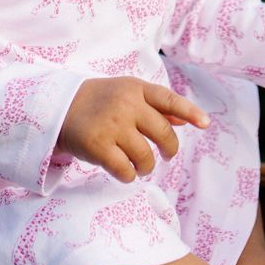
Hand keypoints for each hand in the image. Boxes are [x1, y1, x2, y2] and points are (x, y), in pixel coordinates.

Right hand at [57, 78, 209, 183]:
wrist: (59, 108)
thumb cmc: (100, 102)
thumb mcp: (127, 94)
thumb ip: (156, 106)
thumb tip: (187, 121)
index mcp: (135, 89)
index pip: (168, 99)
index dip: (189, 112)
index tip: (206, 124)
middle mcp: (125, 104)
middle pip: (163, 133)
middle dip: (169, 149)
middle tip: (165, 155)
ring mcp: (112, 125)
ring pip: (146, 156)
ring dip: (147, 167)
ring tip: (140, 166)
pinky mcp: (98, 145)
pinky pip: (125, 170)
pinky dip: (128, 176)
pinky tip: (123, 171)